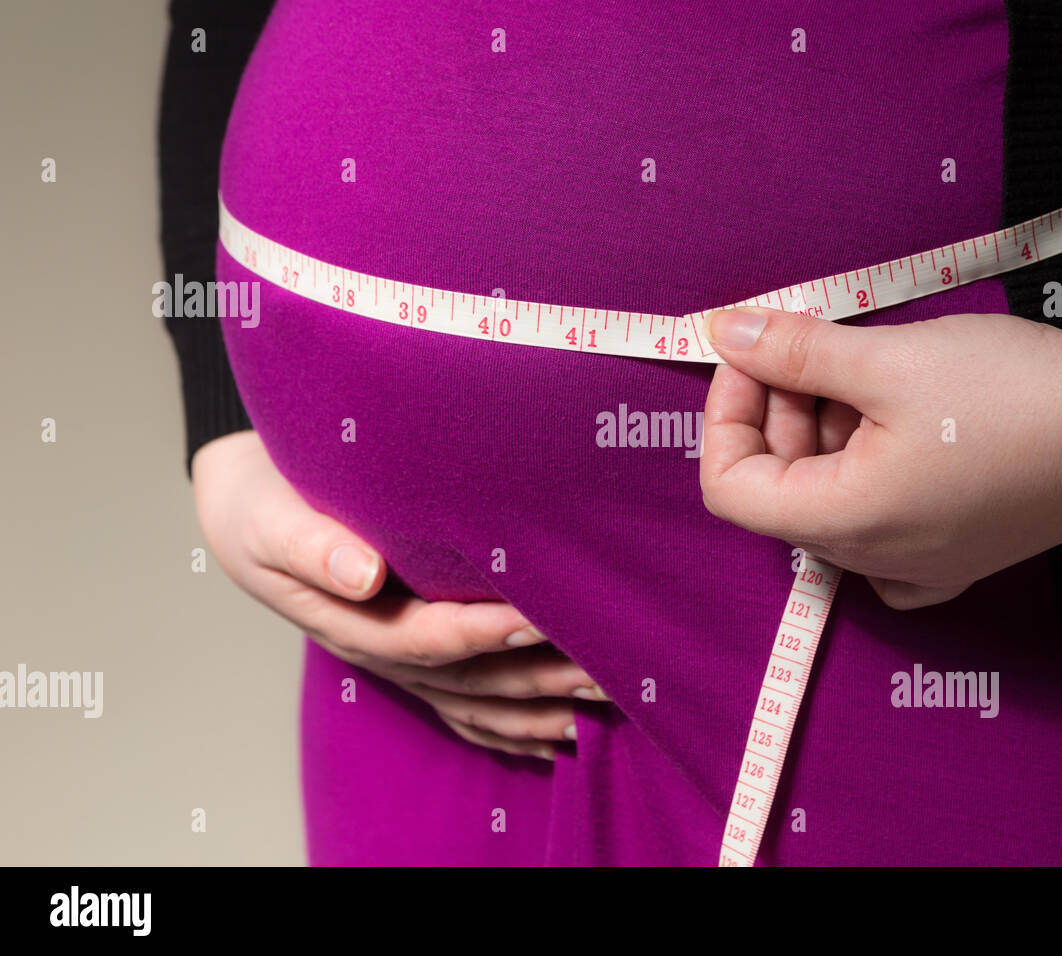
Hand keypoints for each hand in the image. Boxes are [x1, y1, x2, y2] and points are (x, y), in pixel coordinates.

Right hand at [192, 430, 605, 758]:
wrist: (246, 508)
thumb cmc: (260, 502)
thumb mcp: (269, 517)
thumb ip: (312, 546)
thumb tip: (364, 575)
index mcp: (347, 617)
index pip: (425, 636)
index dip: (482, 633)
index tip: (536, 618)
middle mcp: (378, 648)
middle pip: (465, 679)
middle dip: (534, 678)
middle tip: (602, 671)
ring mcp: (396, 658)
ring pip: (474, 699)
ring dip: (538, 707)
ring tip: (603, 703)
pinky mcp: (410, 652)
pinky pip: (463, 707)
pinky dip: (511, 727)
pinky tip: (558, 735)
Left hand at [699, 307, 1061, 608]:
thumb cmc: (1014, 392)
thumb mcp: (889, 359)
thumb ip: (793, 351)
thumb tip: (720, 332)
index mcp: (846, 525)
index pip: (729, 487)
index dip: (726, 411)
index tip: (754, 351)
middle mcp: (875, 563)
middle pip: (781, 489)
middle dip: (780, 409)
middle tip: (815, 343)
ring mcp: (920, 567)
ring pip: (830, 498)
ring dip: (827, 429)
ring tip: (867, 368)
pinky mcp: (959, 554)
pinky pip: (880, 525)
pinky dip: (868, 469)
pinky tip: (894, 428)